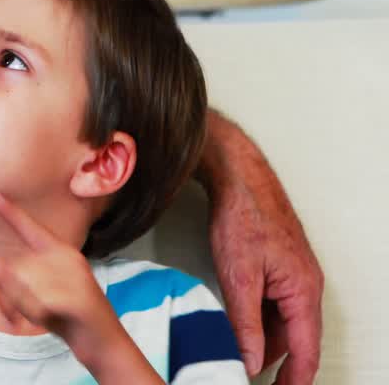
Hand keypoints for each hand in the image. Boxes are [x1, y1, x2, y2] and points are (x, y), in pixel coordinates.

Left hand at [0, 192, 127, 360]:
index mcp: (58, 253)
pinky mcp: (81, 298)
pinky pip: (41, 303)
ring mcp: (77, 277)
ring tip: (45, 315)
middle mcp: (68, 258)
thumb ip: (10, 279)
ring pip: (28, 286)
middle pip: (19, 269)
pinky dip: (37, 315)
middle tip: (29, 311)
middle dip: (14, 294)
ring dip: (26, 306)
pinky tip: (49, 319)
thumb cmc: (66, 316)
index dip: (9, 210)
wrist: (103, 343)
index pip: (29, 227)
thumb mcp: (33, 297)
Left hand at [203, 115, 322, 384]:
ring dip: (263, 339)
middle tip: (245, 375)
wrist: (238, 177)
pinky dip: (257, 318)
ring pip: (281, 321)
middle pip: (294, 339)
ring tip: (236, 354)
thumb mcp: (238, 277)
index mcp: (304, 292)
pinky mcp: (278, 266)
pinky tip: (235, 324)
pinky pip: (273, 303)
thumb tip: (252, 361)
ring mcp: (292, 275)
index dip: (295, 379)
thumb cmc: (243, 217)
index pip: (307, 351)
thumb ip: (245, 324)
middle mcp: (305, 286)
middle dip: (274, 362)